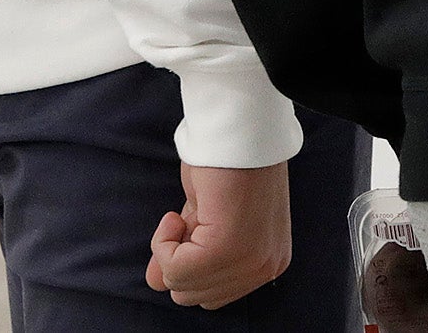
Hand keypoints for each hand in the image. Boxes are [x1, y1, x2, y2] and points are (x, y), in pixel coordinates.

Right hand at [148, 161, 290, 309]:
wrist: (238, 130)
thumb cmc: (225, 169)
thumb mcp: (205, 224)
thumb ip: (187, 258)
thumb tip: (158, 281)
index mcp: (269, 263)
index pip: (212, 297)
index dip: (190, 264)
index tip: (197, 228)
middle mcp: (266, 268)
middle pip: (193, 297)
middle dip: (180, 259)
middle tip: (194, 219)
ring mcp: (250, 261)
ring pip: (180, 286)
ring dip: (171, 249)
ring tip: (193, 213)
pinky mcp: (226, 248)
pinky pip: (173, 269)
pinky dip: (163, 241)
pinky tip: (178, 214)